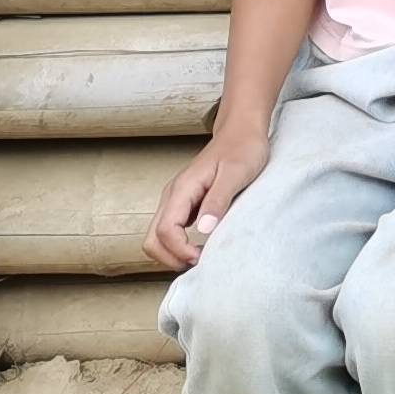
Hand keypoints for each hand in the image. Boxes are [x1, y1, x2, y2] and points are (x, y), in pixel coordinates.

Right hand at [144, 130, 269, 270]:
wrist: (242, 129)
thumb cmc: (242, 147)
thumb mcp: (236, 173)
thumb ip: (218, 200)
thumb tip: (203, 230)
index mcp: (183, 189)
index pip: (165, 231)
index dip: (180, 250)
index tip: (202, 258)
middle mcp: (173, 196)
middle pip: (152, 239)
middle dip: (170, 258)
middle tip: (199, 263)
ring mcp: (177, 200)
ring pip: (158, 237)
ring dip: (173, 253)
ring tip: (200, 258)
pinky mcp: (185, 203)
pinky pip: (171, 231)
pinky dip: (179, 245)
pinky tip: (201, 246)